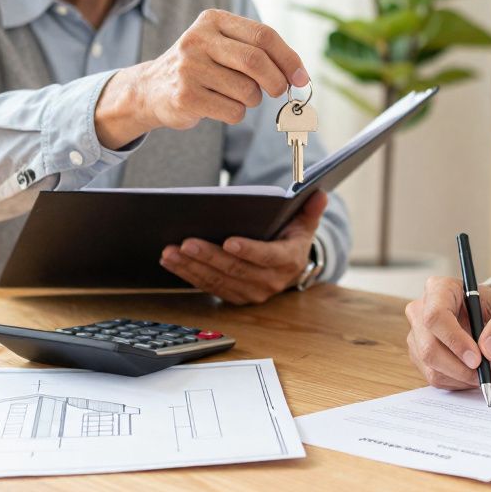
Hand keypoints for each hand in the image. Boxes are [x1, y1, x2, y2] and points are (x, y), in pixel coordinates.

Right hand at [95, 9, 308, 148]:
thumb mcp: (224, 46)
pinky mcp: (185, 96)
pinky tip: (218, 106)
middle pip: (256, 61)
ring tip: (235, 96)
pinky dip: (236, 114)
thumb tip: (299, 77)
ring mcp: (188, 68)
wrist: (151, 89)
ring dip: (252, 100)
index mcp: (213, 20)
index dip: (289, 58)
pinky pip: (233, 111)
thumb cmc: (202, 68)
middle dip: (277, 82)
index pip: (264, 35)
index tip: (301, 78)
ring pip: (247, 91)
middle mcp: (198, 39)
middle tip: (281, 93)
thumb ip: (259, 53)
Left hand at [159, 191, 326, 303]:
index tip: (228, 241)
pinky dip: (188, 274)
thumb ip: (311, 209)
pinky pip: (208, 287)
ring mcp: (251, 293)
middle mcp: (270, 282)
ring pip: (217, 281)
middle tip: (186, 242)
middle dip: (209, 257)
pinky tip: (171, 261)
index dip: (248, 250)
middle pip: (236, 270)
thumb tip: (320, 194)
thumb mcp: (305, 223)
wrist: (290, 267)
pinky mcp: (234, 297)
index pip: (267, 257)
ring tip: (170, 252)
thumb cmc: (292, 238)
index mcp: (288, 261)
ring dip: (191, 267)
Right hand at [404, 279, 490, 389]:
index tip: (477, 359)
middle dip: (460, 367)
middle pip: (429, 347)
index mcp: (441, 289)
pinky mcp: (421, 357)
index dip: (454, 340)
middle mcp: (422, 310)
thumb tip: (489, 349)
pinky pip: (436, 378)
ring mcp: (418, 335)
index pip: (435, 315)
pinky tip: (474, 374)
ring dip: (462, 377)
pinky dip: (458, 382)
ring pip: (432, 367)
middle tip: (488, 373)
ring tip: (488, 373)